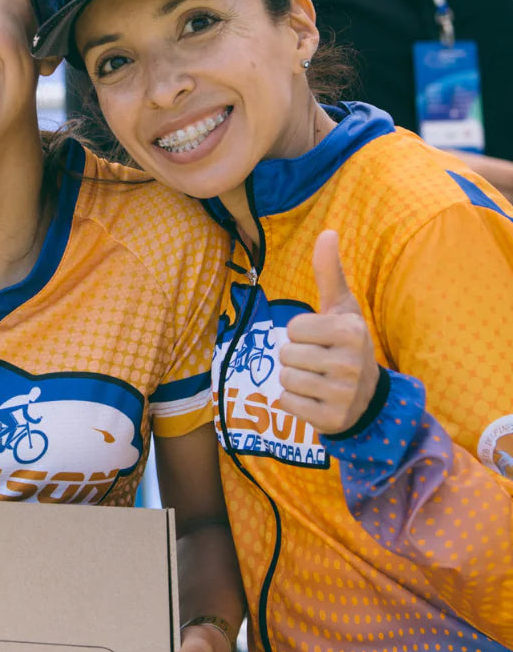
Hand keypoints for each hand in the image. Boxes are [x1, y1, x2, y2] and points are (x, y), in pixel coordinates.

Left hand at [278, 230, 378, 435]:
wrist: (368, 398)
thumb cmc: (346, 343)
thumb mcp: (341, 307)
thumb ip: (329, 272)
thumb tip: (327, 231)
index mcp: (351, 330)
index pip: (294, 328)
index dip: (301, 333)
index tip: (322, 339)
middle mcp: (350, 363)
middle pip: (286, 354)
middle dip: (296, 357)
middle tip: (320, 362)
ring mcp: (343, 394)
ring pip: (284, 379)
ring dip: (295, 379)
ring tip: (318, 380)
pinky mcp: (331, 420)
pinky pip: (286, 403)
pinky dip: (294, 402)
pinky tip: (316, 399)